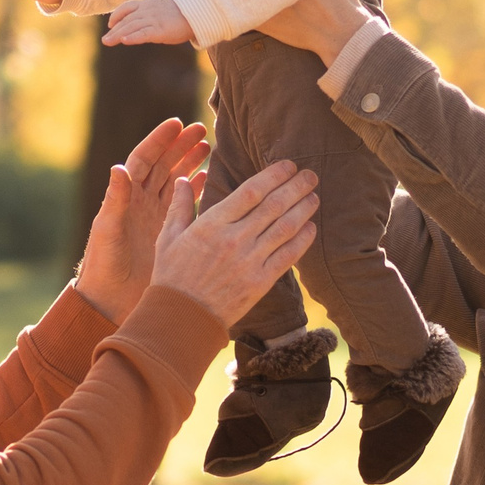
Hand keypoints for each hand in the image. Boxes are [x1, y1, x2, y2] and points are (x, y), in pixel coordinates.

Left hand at [74, 119, 210, 322]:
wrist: (110, 298)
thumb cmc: (103, 264)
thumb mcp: (108, 230)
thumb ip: (115, 200)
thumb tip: (118, 168)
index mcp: (126, 196)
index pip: (144, 159)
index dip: (160, 141)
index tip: (178, 124)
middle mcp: (141, 201)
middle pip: (164, 165)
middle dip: (181, 146)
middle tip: (202, 130)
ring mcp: (155, 215)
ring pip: (176, 181)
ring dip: (191, 164)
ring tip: (210, 147)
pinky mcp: (168, 231)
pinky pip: (184, 204)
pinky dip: (196, 190)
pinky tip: (210, 178)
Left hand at [103, 0, 194, 45]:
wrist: (198, 13)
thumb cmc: (182, 14)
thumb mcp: (163, 11)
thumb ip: (151, 15)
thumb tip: (144, 24)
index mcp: (149, 4)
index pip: (128, 7)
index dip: (117, 15)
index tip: (111, 24)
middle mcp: (148, 11)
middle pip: (127, 20)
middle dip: (115, 30)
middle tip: (104, 40)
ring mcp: (154, 19)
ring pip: (132, 27)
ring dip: (118, 35)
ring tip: (108, 42)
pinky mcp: (160, 29)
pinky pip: (144, 33)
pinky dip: (133, 37)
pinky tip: (124, 41)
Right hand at [149, 160, 319, 325]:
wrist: (181, 318)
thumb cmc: (171, 276)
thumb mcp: (169, 237)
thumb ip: (179, 206)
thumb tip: (183, 179)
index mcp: (212, 224)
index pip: (251, 191)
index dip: (274, 175)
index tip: (288, 166)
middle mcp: (234, 240)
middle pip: (274, 205)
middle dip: (296, 187)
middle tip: (311, 175)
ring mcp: (249, 262)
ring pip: (285, 228)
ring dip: (304, 209)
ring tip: (315, 196)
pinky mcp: (260, 282)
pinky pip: (287, 257)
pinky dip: (302, 240)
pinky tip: (311, 228)